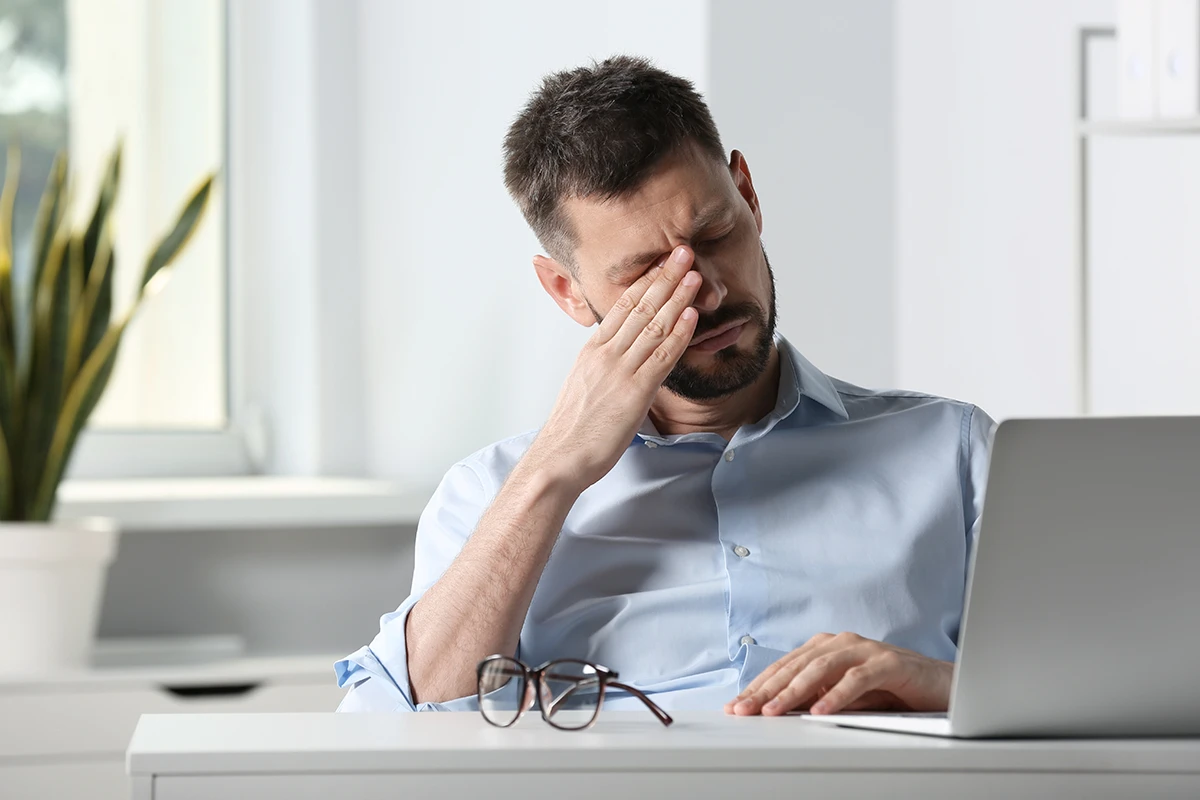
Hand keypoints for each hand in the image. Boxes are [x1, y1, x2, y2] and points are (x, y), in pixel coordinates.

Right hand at [527, 246, 700, 492]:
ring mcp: (620, 371)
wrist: (559, 458)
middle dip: (664, 276)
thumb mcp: (584, 385)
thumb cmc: (572, 429)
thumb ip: (603, 367)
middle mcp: (605, 354)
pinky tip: (692, 316)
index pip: (621, 305)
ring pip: (653, 325)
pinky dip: (678, 334)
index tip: (661, 261)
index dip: (645, 280)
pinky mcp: (634, 393)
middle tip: (683, 251)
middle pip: (639, 306)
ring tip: (695, 274)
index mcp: (592, 351)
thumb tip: (620, 358)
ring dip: (677, 297)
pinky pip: (661, 357)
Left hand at [724, 632, 952, 715]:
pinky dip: (837, 696)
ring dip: (793, 692)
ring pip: (820, 668)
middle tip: (743, 710)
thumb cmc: (890, 689)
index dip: (758, 686)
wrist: (941, 685)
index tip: (735, 706)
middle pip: (795, 666)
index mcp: (826, 648)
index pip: (785, 667)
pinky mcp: (888, 662)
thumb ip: (816, 700)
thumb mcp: (844, 697)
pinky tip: (820, 712)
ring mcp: (864, 649)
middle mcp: (841, 643)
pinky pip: (857, 679)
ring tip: (773, 711)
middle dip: (765, 690)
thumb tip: (778, 712)